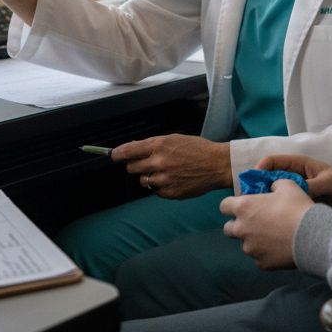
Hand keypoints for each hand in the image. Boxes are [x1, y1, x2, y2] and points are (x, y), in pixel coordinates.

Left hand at [113, 134, 230, 198]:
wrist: (216, 165)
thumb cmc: (197, 149)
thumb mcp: (174, 139)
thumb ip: (152, 145)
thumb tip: (132, 149)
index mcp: (158, 145)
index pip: (128, 151)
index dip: (118, 154)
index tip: (114, 156)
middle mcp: (158, 162)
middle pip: (131, 168)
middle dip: (136, 165)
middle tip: (148, 163)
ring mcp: (163, 179)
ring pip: (143, 181)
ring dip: (148, 176)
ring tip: (165, 172)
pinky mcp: (170, 193)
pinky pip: (155, 191)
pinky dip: (161, 186)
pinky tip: (173, 180)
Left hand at [220, 180, 312, 269]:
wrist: (313, 236)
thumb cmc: (297, 208)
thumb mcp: (286, 185)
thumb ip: (273, 185)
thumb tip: (271, 188)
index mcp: (244, 208)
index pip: (224, 206)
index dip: (232, 205)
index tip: (243, 206)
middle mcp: (241, 229)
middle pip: (228, 228)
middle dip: (239, 225)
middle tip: (256, 222)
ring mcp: (250, 248)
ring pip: (245, 244)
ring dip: (253, 240)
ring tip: (273, 236)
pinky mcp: (261, 263)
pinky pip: (258, 257)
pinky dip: (265, 253)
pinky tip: (279, 247)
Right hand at [258, 154, 331, 212]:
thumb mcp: (331, 182)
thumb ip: (313, 186)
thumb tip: (293, 195)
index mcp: (298, 165)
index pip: (271, 162)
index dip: (259, 170)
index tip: (252, 183)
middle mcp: (294, 179)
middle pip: (268, 181)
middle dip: (257, 190)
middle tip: (251, 203)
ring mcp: (296, 194)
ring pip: (274, 197)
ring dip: (266, 204)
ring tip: (258, 216)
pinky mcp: (299, 208)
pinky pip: (284, 210)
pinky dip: (276, 216)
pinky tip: (272, 225)